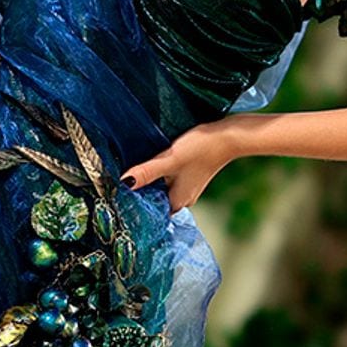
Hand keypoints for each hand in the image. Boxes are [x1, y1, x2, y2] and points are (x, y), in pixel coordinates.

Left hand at [119, 122, 234, 213]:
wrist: (227, 136)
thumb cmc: (201, 149)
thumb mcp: (169, 160)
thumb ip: (146, 172)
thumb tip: (123, 183)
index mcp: (177, 202)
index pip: (150, 210)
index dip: (135, 201)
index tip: (119, 191)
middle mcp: (183, 198)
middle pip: (155, 199)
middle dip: (141, 189)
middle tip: (122, 177)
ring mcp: (188, 187)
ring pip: (162, 188)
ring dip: (150, 180)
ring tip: (137, 168)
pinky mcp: (191, 174)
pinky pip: (170, 179)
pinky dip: (161, 173)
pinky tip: (156, 161)